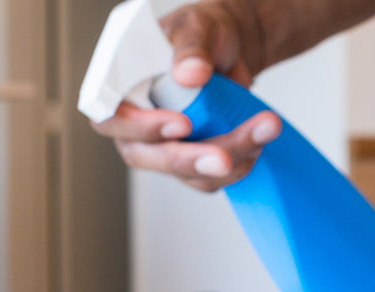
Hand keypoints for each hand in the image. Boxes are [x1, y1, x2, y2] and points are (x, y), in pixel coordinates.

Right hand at [92, 0, 281, 191]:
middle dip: (190, 159)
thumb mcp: (196, 28)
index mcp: (121, 88)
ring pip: (185, 173)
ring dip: (228, 161)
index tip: (181, 124)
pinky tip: (258, 142)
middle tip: (225, 158)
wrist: (228, 49)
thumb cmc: (200, 35)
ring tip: (265, 129)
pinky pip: (208, 179)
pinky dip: (238, 165)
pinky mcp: (190, 161)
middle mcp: (134, 124)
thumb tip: (190, 74)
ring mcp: (161, 147)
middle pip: (146, 156)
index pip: (110, 117)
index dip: (139, 127)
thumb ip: (191, 48)